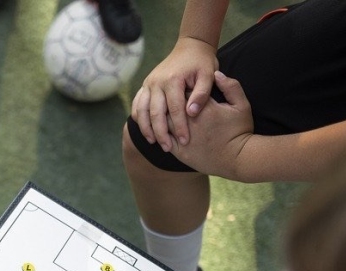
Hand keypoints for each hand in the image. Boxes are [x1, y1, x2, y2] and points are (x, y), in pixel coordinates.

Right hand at [131, 37, 217, 151]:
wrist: (190, 47)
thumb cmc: (202, 63)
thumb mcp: (208, 75)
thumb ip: (202, 93)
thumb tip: (192, 112)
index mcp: (173, 79)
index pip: (174, 109)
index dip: (179, 127)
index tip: (185, 141)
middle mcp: (156, 82)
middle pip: (155, 113)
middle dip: (161, 133)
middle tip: (167, 148)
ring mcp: (148, 84)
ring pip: (141, 110)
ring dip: (146, 128)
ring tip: (153, 142)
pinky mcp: (145, 86)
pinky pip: (137, 104)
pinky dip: (139, 118)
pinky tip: (146, 130)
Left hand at [171, 71, 254, 178]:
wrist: (238, 159)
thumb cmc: (240, 131)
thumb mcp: (242, 105)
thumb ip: (231, 86)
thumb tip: (216, 73)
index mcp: (203, 107)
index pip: (184, 91)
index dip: (183, 89)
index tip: (184, 89)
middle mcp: (190, 121)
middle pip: (170, 106)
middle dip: (169, 102)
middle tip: (169, 100)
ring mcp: (183, 137)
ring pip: (164, 123)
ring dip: (162, 117)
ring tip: (164, 113)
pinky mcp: (180, 152)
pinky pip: (164, 139)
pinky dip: (161, 133)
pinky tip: (162, 129)